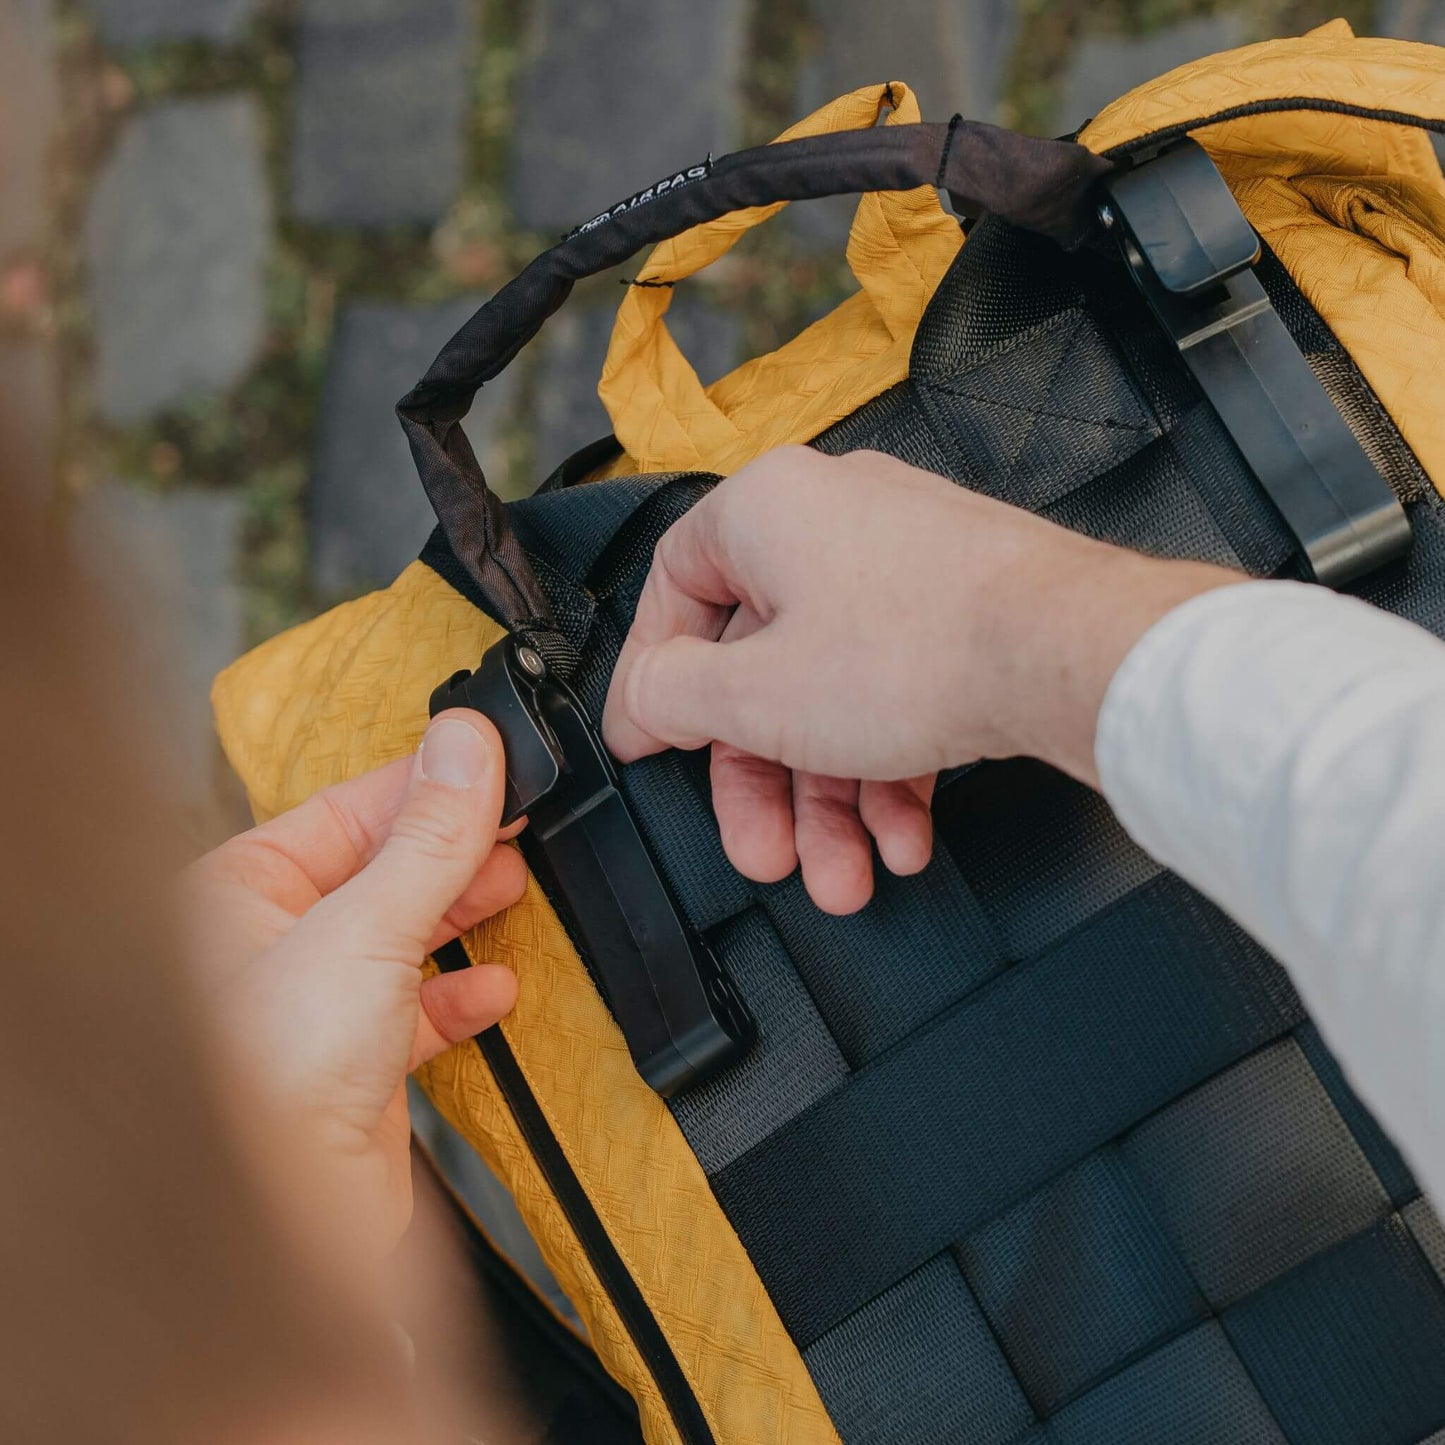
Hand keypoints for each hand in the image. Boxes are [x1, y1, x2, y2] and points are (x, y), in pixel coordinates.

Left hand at [182, 710, 526, 1255]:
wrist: (285, 1227)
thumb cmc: (274, 1081)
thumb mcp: (367, 927)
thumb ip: (428, 836)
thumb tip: (468, 744)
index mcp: (236, 893)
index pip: (345, 810)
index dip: (425, 787)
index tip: (492, 764)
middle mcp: (265, 946)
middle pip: (377, 869)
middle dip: (450, 851)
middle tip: (516, 830)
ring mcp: (311, 1008)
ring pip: (399, 937)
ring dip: (460, 917)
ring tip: (512, 889)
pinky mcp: (351, 1068)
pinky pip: (414, 1010)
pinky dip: (459, 996)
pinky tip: (495, 989)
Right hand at [604, 446, 1236, 912]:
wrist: (1073, 656)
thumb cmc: (921, 649)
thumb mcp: (753, 696)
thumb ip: (672, 698)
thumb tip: (639, 701)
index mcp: (767, 510)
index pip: (676, 591)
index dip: (655, 682)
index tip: (653, 744)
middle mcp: (834, 522)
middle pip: (762, 667)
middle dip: (766, 783)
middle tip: (767, 853)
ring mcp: (904, 566)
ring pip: (834, 694)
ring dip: (832, 801)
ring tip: (845, 874)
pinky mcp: (962, 610)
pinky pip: (896, 693)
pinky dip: (890, 770)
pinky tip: (900, 839)